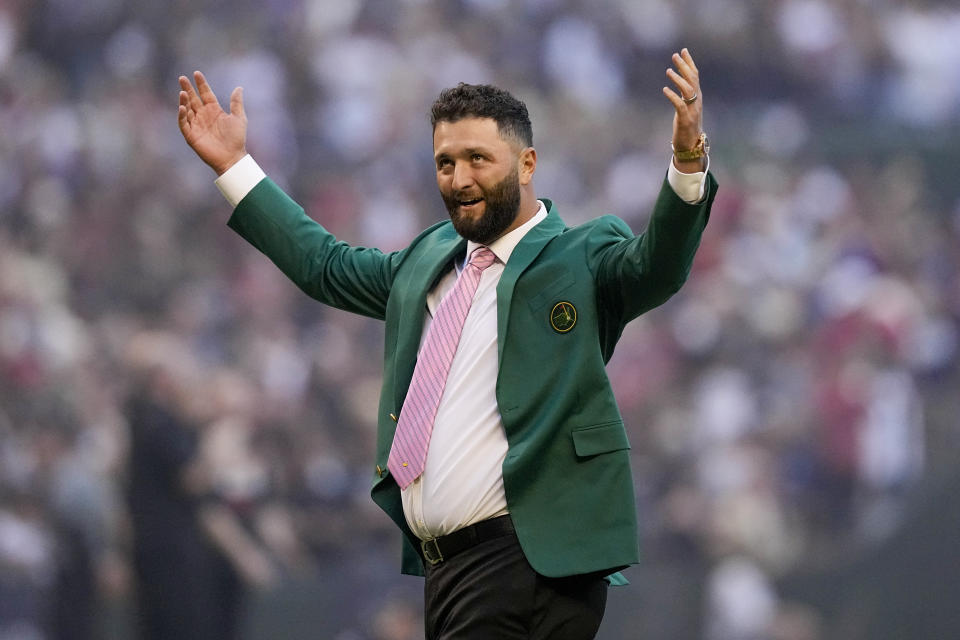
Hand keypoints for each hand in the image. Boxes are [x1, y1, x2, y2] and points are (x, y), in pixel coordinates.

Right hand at [178, 71, 246, 174]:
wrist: (233, 157)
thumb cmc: (237, 139)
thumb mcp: (239, 118)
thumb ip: (236, 103)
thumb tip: (239, 87)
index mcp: (214, 110)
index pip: (206, 94)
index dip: (201, 84)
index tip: (197, 73)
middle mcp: (204, 116)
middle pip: (193, 99)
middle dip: (188, 89)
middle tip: (182, 78)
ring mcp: (197, 125)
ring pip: (187, 109)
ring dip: (184, 101)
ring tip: (183, 92)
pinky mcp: (191, 135)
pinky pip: (184, 123)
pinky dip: (182, 115)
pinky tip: (182, 107)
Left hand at [662, 48, 704, 171]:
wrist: (691, 146)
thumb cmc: (687, 127)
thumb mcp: (687, 107)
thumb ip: (685, 95)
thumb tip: (680, 81)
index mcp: (697, 97)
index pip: (695, 76)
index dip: (689, 62)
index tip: (683, 50)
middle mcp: (697, 101)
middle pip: (692, 80)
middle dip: (684, 66)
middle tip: (675, 55)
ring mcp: (692, 110)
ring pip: (687, 90)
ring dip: (678, 79)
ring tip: (668, 70)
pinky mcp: (685, 120)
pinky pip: (680, 105)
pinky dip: (673, 96)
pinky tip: (665, 89)